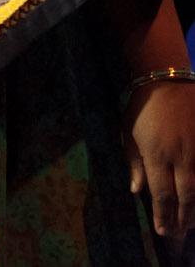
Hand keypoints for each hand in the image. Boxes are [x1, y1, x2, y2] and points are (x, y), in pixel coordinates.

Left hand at [125, 80, 194, 249]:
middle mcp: (181, 157)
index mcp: (156, 154)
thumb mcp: (129, 133)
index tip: (162, 231)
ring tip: (190, 226)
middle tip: (177, 235)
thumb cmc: (142, 108)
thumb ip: (134, 163)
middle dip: (182, 218)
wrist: (168, 81)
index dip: (163, 214)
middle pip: (185, 196)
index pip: (161, 193)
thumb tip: (135, 190)